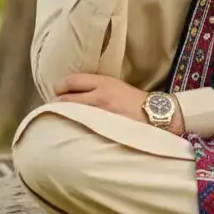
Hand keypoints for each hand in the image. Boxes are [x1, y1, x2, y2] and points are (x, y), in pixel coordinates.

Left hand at [54, 74, 184, 133]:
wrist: (156, 116)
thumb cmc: (135, 101)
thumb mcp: (116, 86)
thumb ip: (96, 87)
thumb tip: (72, 92)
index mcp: (103, 83)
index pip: (71, 81)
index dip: (60, 87)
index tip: (58, 92)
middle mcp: (99, 97)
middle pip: (65, 99)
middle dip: (58, 104)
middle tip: (57, 109)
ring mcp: (99, 115)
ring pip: (69, 115)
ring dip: (63, 117)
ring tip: (62, 121)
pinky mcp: (101, 130)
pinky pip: (79, 128)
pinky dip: (72, 128)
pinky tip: (73, 131)